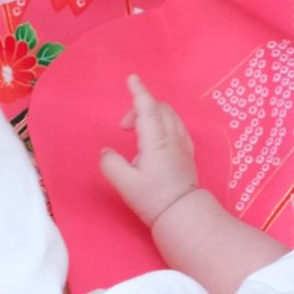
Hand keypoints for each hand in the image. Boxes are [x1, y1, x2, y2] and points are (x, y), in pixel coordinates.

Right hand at [99, 74, 201, 227]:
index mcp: (156, 141)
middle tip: (123, 127)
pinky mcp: (187, 153)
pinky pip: (177, 126)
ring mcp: (183, 144)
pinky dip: (164, 122)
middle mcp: (172, 137)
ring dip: (152, 114)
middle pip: (159, 108)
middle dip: (140, 107)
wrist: (183, 214)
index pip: (147, 108)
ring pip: (170, 115)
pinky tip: (158, 136)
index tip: (132, 79)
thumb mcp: (125, 184)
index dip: (139, 92)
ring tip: (138, 131)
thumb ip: (111, 164)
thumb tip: (106, 153)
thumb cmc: (154, 199)